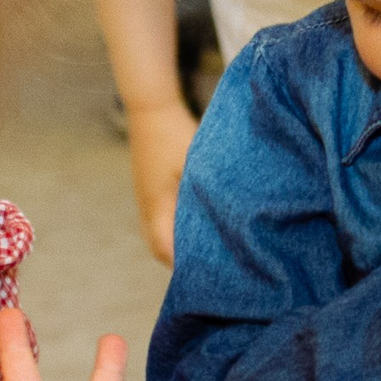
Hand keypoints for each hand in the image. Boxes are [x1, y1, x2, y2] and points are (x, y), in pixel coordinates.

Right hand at [126, 100, 196, 264]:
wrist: (150, 106)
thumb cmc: (175, 133)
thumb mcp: (198, 163)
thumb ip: (210, 191)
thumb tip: (235, 216)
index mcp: (158, 205)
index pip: (165, 249)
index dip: (183, 266)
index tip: (207, 274)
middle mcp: (148, 207)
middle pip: (159, 248)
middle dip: (180, 262)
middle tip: (209, 267)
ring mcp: (146, 198)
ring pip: (158, 235)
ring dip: (176, 245)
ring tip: (203, 250)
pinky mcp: (150, 189)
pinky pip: (159, 220)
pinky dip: (173, 229)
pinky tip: (194, 224)